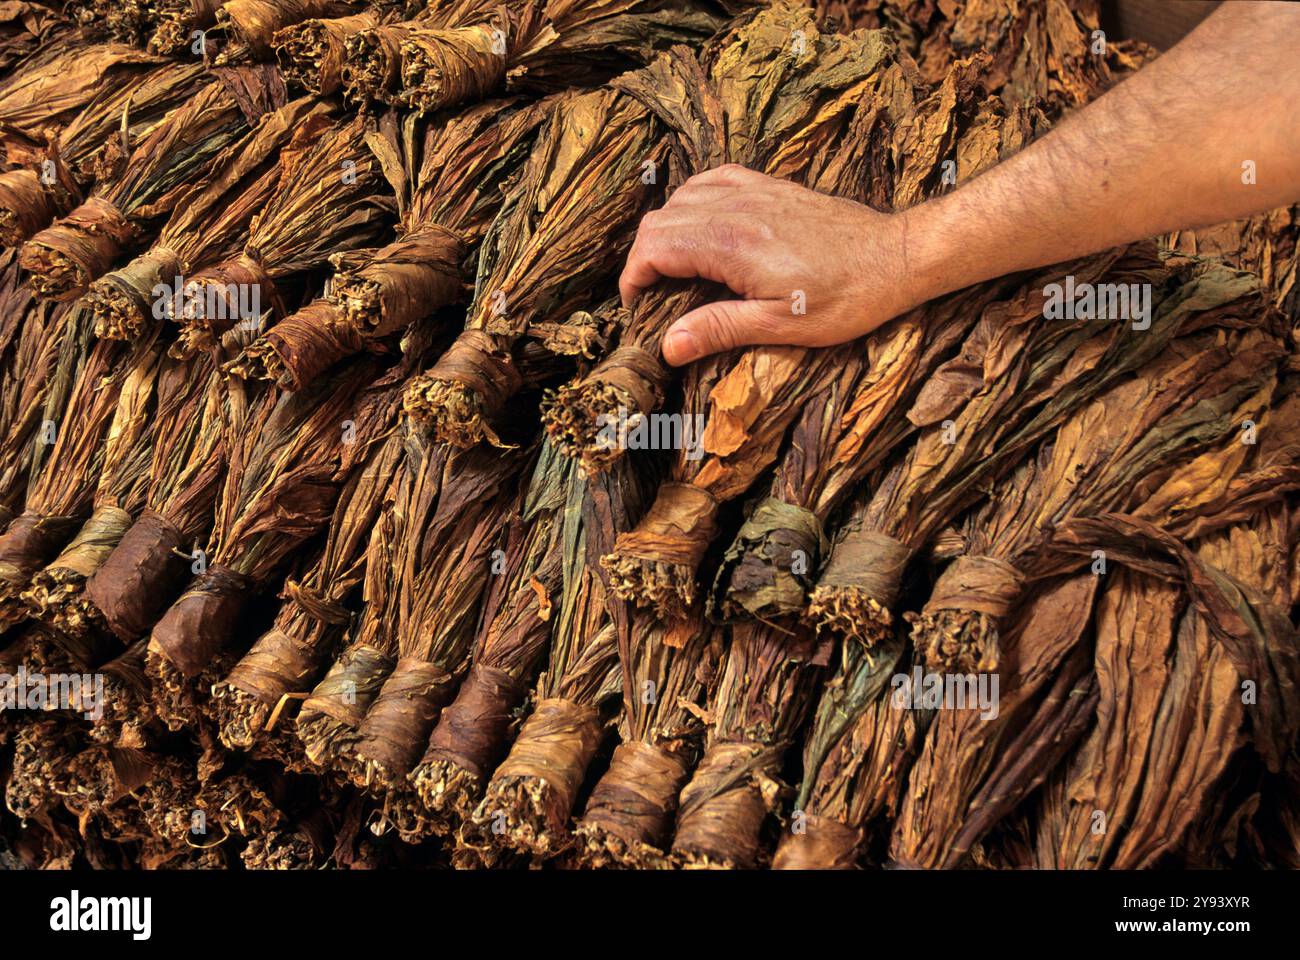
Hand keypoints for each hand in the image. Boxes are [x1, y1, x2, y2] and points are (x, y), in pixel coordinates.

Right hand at [619, 164, 924, 365]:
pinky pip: (712, 180)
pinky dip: (693, 202)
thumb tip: (668, 345)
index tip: (638, 307)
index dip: (634, 279)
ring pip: (681, 198)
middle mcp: (735, 207)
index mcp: (732, 243)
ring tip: (675, 269)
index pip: (654, 248)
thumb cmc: (846, 298)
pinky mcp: (769, 185)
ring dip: (666, 231)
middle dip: (644, 260)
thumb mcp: (782, 326)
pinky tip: (701, 227)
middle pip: (660, 222)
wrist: (895, 257)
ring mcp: (752, 190)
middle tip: (653, 296)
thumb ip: (720, 329)